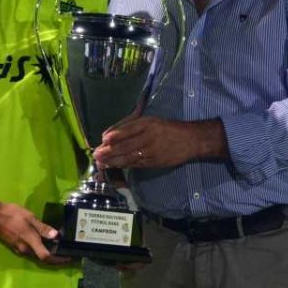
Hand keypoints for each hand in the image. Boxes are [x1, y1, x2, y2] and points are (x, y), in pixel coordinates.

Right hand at [0, 201, 72, 264]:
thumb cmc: (12, 214)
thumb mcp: (30, 217)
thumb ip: (42, 227)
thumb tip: (56, 235)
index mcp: (29, 242)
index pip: (46, 257)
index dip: (59, 259)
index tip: (69, 258)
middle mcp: (25, 249)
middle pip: (43, 258)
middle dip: (56, 258)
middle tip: (67, 254)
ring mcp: (19, 249)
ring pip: (36, 255)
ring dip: (48, 254)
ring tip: (59, 248)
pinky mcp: (16, 246)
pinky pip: (31, 251)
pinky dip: (40, 250)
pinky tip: (45, 243)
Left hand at [93, 116, 220, 170]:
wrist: (190, 140)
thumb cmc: (167, 128)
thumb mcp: (150, 121)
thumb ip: (130, 125)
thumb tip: (109, 134)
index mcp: (148, 124)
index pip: (128, 129)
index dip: (115, 135)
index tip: (103, 140)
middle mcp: (149, 137)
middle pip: (126, 145)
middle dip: (110, 151)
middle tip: (97, 155)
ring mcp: (152, 151)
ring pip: (130, 157)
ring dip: (114, 161)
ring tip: (102, 163)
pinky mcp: (155, 162)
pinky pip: (136, 164)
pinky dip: (124, 165)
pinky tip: (114, 166)